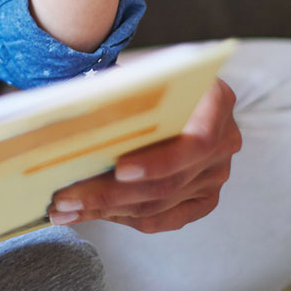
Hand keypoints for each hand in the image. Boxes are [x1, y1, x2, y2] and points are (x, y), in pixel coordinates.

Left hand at [47, 76, 240, 231]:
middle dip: (111, 193)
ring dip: (107, 208)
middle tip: (66, 197)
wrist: (172, 89)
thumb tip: (75, 111)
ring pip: (160, 203)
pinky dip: (124, 217)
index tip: (119, 169)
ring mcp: (216, 174)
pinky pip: (165, 218)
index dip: (158, 160)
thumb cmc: (151, 77)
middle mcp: (224, 141)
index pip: (196, 141)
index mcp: (216, 101)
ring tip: (66, 208)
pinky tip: (90, 212)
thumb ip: (121, 90)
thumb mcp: (140, 73)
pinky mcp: (204, 198)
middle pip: (169, 181)